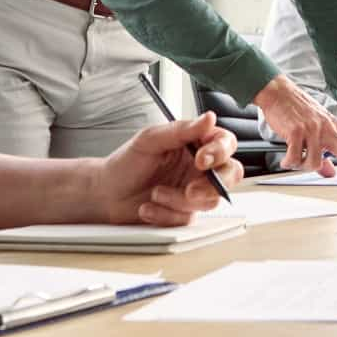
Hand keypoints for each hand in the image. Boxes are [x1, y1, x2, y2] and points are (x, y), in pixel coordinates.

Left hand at [93, 112, 242, 224]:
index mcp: (195, 144)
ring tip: (155, 193)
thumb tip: (208, 118)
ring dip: (178, 200)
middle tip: (190, 190)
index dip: (220, 152)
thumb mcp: (150, 139)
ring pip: (209, 200)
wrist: (106, 194)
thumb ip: (182, 130)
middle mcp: (199, 168)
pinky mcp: (184, 213)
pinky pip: (187, 218)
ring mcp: (194, 191)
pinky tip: (148, 207)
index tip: (201, 158)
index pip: (224, 144)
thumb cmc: (126, 163)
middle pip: (230, 174)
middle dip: (213, 185)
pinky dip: (165, 214)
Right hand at [253, 74, 336, 174]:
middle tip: (318, 168)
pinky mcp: (295, 132)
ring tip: (296, 161)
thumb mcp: (315, 125)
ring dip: (303, 167)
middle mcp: (325, 127)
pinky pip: (294, 158)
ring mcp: (311, 129)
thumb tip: (331, 173)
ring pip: (314, 163)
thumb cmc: (296, 107)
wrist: (278, 93)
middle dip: (335, 165)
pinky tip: (286, 160)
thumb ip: (324, 150)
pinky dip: (288, 163)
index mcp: (333, 124)